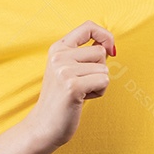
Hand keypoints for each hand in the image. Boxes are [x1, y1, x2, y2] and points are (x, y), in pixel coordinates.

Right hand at [31, 20, 115, 148]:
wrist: (43, 126)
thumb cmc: (61, 99)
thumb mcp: (67, 69)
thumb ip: (84, 54)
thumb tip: (109, 45)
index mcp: (57, 48)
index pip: (88, 26)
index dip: (104, 35)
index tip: (110, 49)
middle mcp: (59, 56)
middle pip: (100, 51)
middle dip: (99, 69)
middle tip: (82, 83)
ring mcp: (64, 70)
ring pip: (104, 69)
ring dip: (99, 83)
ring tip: (81, 92)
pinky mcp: (72, 86)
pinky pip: (104, 82)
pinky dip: (99, 92)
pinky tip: (83, 99)